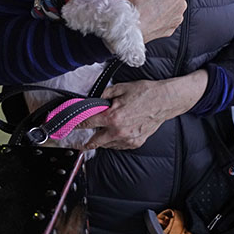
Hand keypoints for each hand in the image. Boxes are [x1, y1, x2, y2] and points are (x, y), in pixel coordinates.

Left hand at [82, 70, 207, 150]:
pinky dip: (115, 141)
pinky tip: (116, 133)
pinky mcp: (135, 143)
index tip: (68, 127)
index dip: (76, 125)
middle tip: (81, 142)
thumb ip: (104, 95)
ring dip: (102, 140)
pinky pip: (119, 145)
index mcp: (112, 117)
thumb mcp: (121, 88)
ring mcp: (127, 139)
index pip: (87, 123)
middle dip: (85, 142)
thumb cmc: (145, 93)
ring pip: (107, 145)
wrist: (165, 101)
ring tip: (103, 132)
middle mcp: (118, 131)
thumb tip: (93, 100)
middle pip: (94, 142)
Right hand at [122, 0, 186, 43]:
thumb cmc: (137, 3)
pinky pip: (166, 16)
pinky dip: (159, 14)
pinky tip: (149, 13)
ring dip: (161, 2)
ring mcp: (177, 17)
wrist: (130, 27)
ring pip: (169, 3)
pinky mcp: (171, 27)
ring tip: (147, 3)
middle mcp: (182, 3)